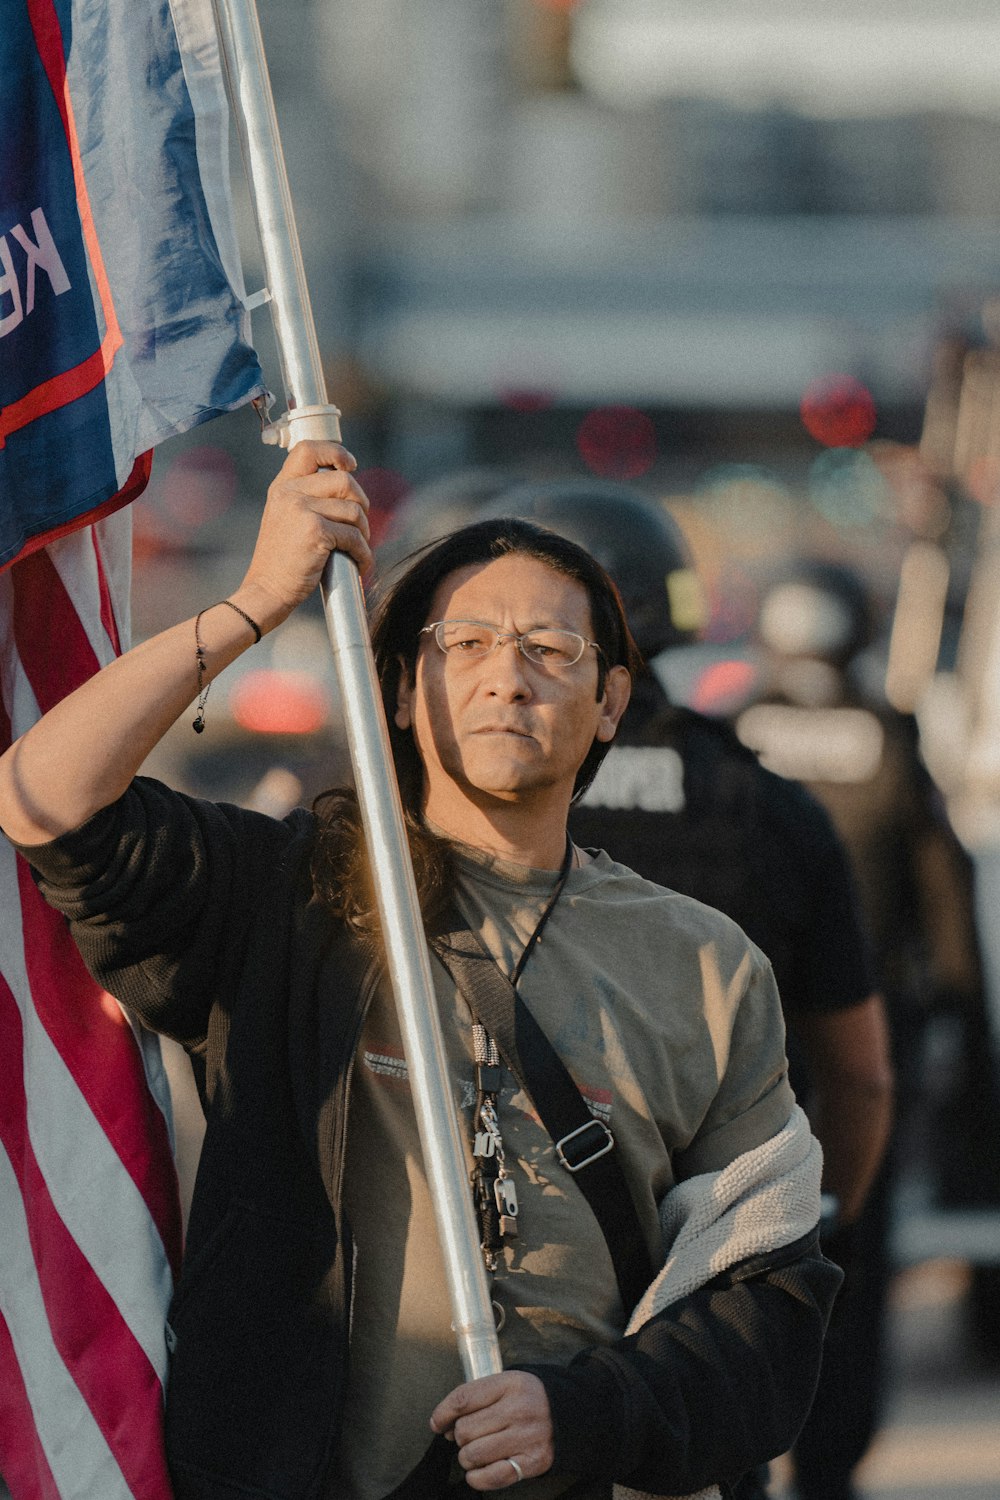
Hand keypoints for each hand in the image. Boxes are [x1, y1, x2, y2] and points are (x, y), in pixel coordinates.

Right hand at [238, 439, 372, 629]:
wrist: (266, 590)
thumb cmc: (282, 561)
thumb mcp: (286, 518)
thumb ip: (308, 498)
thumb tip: (348, 487)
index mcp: (282, 487)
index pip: (309, 450)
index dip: (335, 452)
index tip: (350, 466)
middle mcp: (289, 493)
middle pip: (344, 481)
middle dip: (361, 504)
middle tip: (359, 526)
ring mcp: (301, 510)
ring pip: (353, 510)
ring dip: (363, 533)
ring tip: (357, 549)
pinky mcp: (315, 531)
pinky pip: (354, 535)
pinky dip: (362, 553)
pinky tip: (359, 563)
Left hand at [430, 1371, 553, 1489]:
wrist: (567, 1414)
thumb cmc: (527, 1399)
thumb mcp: (505, 1383)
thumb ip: (475, 1398)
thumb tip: (443, 1425)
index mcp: (510, 1384)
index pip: (463, 1399)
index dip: (443, 1413)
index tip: (437, 1423)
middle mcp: (519, 1409)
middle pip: (465, 1430)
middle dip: (460, 1436)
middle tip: (469, 1436)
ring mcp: (527, 1437)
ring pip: (473, 1454)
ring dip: (467, 1457)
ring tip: (477, 1450)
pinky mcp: (533, 1462)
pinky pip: (491, 1477)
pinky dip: (476, 1478)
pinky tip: (477, 1470)